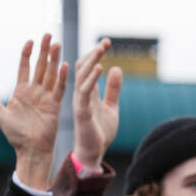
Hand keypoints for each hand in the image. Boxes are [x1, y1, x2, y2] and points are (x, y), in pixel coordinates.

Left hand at [0, 34, 67, 190]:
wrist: (31, 151)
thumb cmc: (16, 136)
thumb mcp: (2, 116)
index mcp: (21, 92)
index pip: (24, 68)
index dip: (27, 54)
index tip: (30, 41)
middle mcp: (35, 92)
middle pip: (40, 67)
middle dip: (44, 51)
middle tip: (49, 35)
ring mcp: (46, 98)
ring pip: (51, 74)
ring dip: (54, 60)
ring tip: (57, 44)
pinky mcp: (55, 106)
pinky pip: (59, 89)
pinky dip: (62, 78)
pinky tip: (65, 65)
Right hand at [71, 38, 122, 170]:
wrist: (94, 153)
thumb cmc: (100, 131)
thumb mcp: (112, 107)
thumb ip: (113, 89)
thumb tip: (116, 68)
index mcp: (87, 92)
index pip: (88, 68)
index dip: (96, 55)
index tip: (106, 43)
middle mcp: (80, 94)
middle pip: (83, 68)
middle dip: (94, 54)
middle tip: (106, 42)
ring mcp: (80, 102)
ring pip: (82, 76)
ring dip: (92, 61)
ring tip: (102, 48)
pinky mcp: (82, 111)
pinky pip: (85, 91)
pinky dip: (92, 78)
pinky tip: (100, 68)